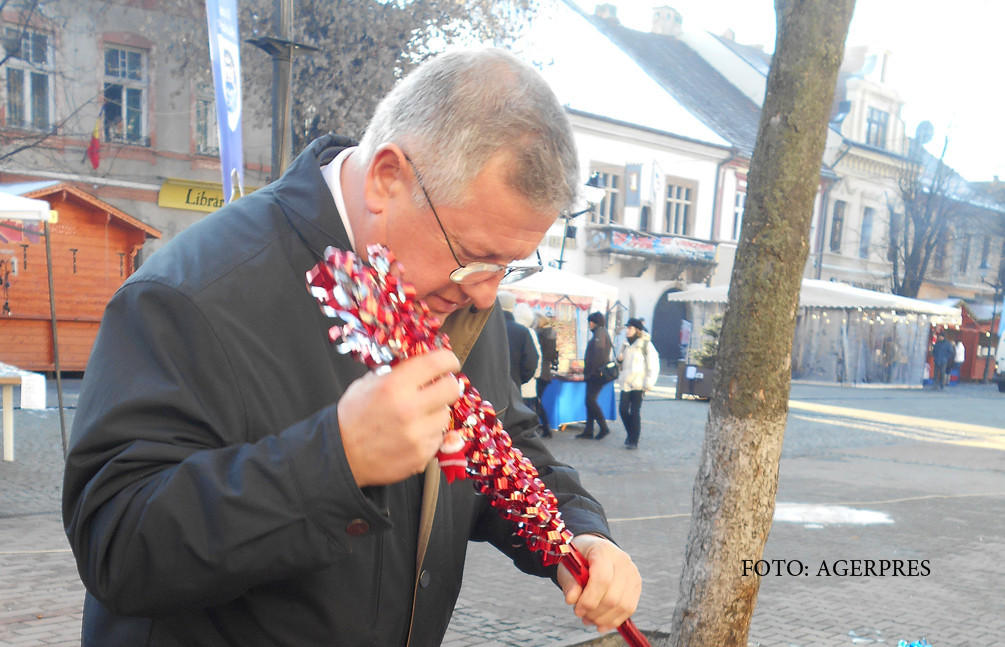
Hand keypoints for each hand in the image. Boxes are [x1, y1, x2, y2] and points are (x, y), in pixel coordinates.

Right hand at [337, 349, 459, 486]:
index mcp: (394, 385)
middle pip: (452, 389)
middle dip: (448, 386)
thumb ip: (396, 373)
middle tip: (440, 388)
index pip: (436, 363)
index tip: (450, 362)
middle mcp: (409, 408)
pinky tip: (412, 434)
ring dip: (436, 412)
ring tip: (418, 416)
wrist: (342, 455)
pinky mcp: (421, 454)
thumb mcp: (367, 384)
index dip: (448, 359)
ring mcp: (417, 434)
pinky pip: (438, 438)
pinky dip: (429, 434)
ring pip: (445, 415)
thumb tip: (422, 366)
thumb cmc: (353, 416)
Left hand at [557, 534, 641, 633]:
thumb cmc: (578, 559)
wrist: (592, 551)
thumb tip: (572, 599)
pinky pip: (629, 609)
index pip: (602, 579)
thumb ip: (569, 582)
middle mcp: (622, 560)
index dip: (589, 600)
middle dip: (595, 612)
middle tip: (581, 614)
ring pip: (623, 606)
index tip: (577, 609)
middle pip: (613, 596)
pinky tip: (601, 623)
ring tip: (589, 619)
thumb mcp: (568, 566)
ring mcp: (632, 573)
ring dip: (604, 619)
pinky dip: (614, 620)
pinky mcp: (637, 585)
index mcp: (604, 550)